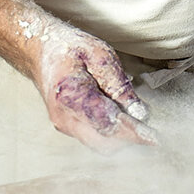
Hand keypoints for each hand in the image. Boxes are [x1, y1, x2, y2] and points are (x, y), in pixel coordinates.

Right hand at [29, 19, 156, 148]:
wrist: (39, 50)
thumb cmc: (70, 49)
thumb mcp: (100, 55)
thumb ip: (119, 85)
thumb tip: (139, 113)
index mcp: (71, 95)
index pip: (107, 123)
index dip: (133, 132)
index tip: (154, 138)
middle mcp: (64, 117)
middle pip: (104, 143)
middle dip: (130, 140)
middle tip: (151, 131)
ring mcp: (63, 125)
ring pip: (99, 145)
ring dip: (121, 139)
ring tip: (136, 123)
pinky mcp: (67, 128)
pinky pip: (93, 139)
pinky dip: (111, 135)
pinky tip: (121, 120)